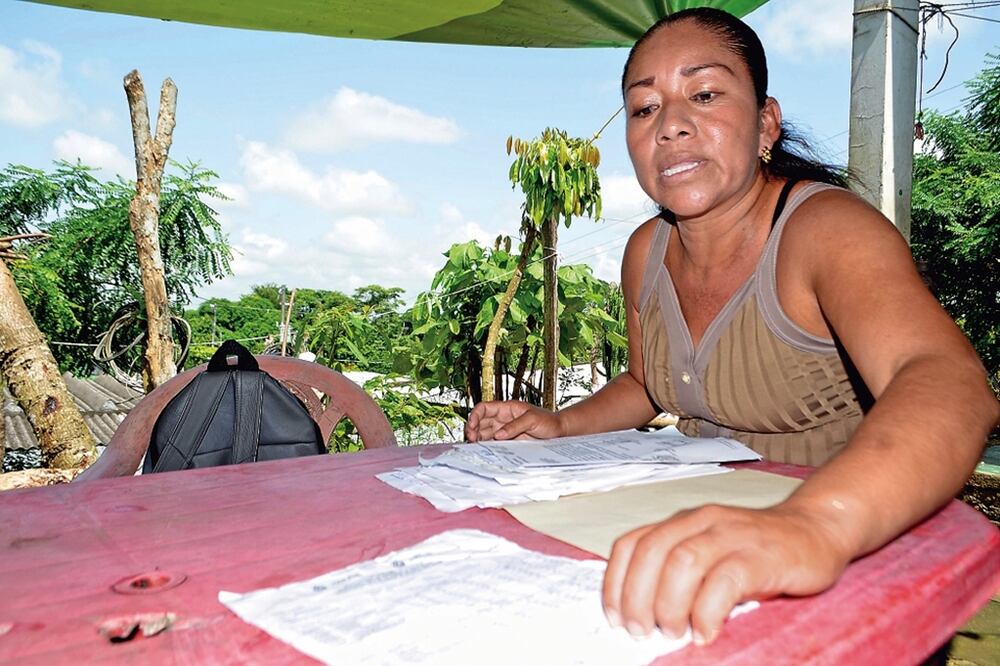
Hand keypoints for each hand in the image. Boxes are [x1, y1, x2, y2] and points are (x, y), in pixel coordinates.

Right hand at [464, 400, 563, 441]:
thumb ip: (515, 426)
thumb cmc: (548, 420)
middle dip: (472, 429)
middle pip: (480, 421)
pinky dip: (486, 446)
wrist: (558, 431)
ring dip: (477, 439)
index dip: (475, 415)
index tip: (472, 425)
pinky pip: (493, 443)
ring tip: (474, 446)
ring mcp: (504, 430)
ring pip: (484, 433)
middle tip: (471, 439)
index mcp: (506, 408)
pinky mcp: (508, 441)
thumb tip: (498, 435)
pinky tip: (483, 451)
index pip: (484, 408)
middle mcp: (503, 419)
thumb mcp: (532, 419)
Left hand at [602, 503, 850, 644]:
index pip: (632, 544)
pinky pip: (725, 580)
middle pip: (652, 553)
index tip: (616, 617)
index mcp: (682, 523)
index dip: (616, 582)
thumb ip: (678, 573)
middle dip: (637, 597)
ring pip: (683, 562)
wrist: (816, 530)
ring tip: (672, 632)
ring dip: (669, 603)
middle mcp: (701, 522)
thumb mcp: (709, 555)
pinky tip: (705, 632)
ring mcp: (732, 535)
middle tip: (641, 631)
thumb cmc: (757, 552)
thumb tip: (642, 615)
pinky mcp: (760, 555)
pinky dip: (708, 610)